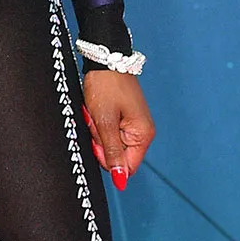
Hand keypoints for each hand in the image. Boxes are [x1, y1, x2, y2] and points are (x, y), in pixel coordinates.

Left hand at [81, 69, 154, 186]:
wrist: (105, 60)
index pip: (126, 167)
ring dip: (99, 132)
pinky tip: (97, 112)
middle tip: (96, 122)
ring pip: (110, 143)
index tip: (98, 141)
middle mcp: (142, 133)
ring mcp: (134, 125)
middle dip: (101, 143)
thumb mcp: (105, 122)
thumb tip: (120, 180)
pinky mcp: (125, 118)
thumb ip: (112, 152)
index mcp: (142, 135)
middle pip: (117, 155)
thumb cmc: (106, 87)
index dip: (108, 160)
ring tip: (97, 113)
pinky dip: (99, 125)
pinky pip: (109, 131)